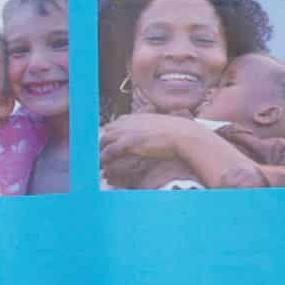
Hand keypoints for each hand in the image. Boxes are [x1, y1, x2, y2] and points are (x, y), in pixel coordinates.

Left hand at [100, 113, 278, 190]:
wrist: (188, 135)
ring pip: (104, 140)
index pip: (116, 124)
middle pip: (107, 131)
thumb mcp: (168, 128)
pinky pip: (109, 151)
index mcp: (139, 116)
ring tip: (97, 165)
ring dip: (99, 153)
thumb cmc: (183, 134)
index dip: (111, 135)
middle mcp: (131, 121)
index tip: (107, 145)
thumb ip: (158, 132)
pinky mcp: (129, 142)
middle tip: (97, 157)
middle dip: (100, 144)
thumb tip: (162, 140)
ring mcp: (129, 130)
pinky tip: (101, 167)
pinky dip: (103, 158)